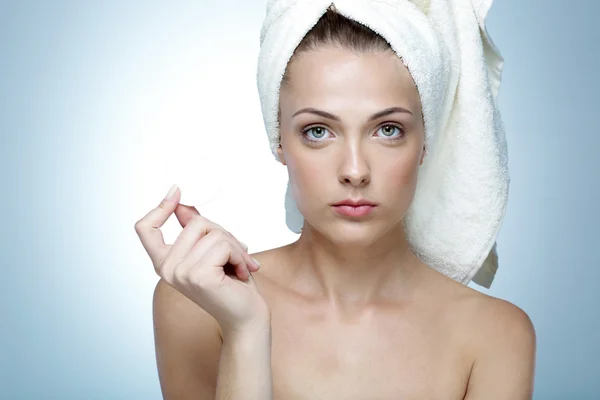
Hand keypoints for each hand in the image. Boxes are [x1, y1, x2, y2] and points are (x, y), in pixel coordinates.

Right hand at [135, 185, 269, 333]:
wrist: (247, 317)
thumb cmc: (232, 285)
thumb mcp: (211, 251)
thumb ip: (195, 231)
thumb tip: (183, 205)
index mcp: (164, 262)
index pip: (145, 228)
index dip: (159, 207)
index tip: (177, 192)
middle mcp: (166, 268)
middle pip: (195, 222)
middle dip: (223, 233)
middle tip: (236, 253)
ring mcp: (180, 272)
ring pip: (212, 232)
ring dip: (236, 246)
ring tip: (240, 265)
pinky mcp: (198, 276)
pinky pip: (223, 244)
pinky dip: (240, 255)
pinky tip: (242, 272)